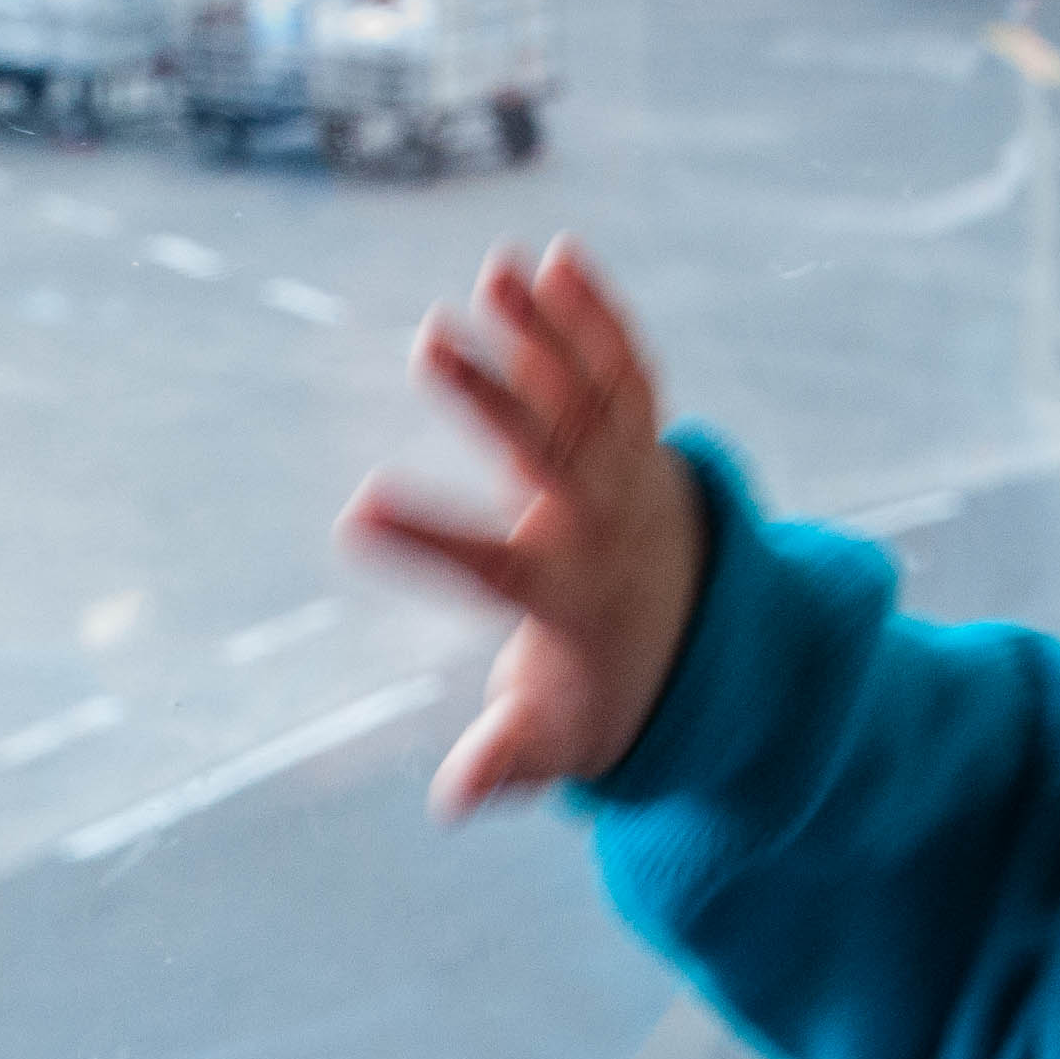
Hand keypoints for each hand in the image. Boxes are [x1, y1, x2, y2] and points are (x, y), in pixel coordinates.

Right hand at [338, 236, 708, 819]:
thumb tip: (452, 802)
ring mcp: (633, 475)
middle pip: (552, 455)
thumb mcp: (558, 744)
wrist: (704, 644)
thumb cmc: (604, 697)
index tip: (355, 510)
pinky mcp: (646, 440)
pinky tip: (557, 257)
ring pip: (592, 396)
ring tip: (497, 270)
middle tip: (427, 340)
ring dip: (546, 332)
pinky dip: (599, 317)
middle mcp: (606, 528)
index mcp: (570, 600)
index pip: (494, 570)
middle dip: (493, 399)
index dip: (428, 541)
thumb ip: (506, 763)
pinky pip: (631, 372)